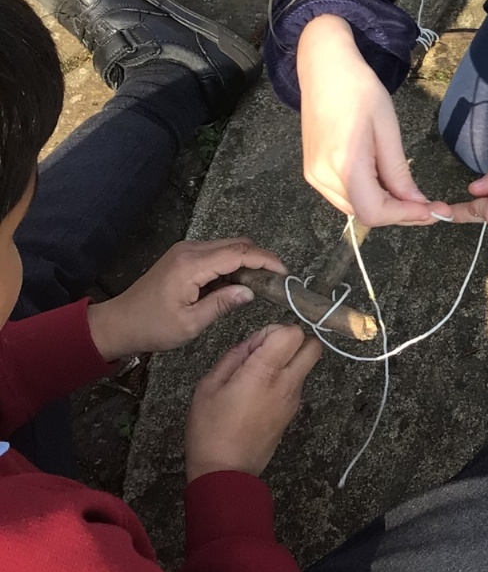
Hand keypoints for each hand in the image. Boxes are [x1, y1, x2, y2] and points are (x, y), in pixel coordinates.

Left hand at [87, 238, 284, 361]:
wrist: (120, 322)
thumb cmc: (152, 327)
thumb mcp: (191, 323)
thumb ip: (222, 303)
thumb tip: (250, 291)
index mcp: (192, 265)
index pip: (238, 253)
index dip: (265, 260)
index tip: (284, 273)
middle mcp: (190, 250)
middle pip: (236, 244)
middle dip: (260, 258)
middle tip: (277, 281)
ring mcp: (186, 250)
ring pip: (228, 246)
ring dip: (247, 260)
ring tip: (262, 283)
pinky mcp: (184, 256)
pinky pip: (216, 253)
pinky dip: (232, 263)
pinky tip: (239, 282)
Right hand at [184, 325, 321, 481]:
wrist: (225, 472)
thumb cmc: (210, 431)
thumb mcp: (208, 386)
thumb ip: (234, 356)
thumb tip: (253, 343)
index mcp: (263, 373)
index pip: (292, 333)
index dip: (274, 330)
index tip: (256, 344)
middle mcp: (285, 384)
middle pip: (312, 345)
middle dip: (293, 341)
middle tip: (266, 352)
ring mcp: (293, 400)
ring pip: (307, 364)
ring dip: (289, 360)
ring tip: (257, 375)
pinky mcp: (293, 413)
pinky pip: (297, 384)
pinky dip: (285, 379)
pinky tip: (259, 393)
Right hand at [297, 14, 451, 226]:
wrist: (324, 68)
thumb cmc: (359, 89)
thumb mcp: (387, 128)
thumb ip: (399, 172)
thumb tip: (416, 203)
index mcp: (344, 163)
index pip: (374, 212)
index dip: (405, 216)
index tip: (431, 210)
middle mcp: (323, 175)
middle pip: (365, 213)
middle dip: (399, 213)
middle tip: (429, 206)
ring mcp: (314, 175)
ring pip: (354, 207)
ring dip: (383, 206)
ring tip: (409, 193)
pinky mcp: (312, 171)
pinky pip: (343, 195)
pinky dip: (367, 195)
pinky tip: (384, 181)